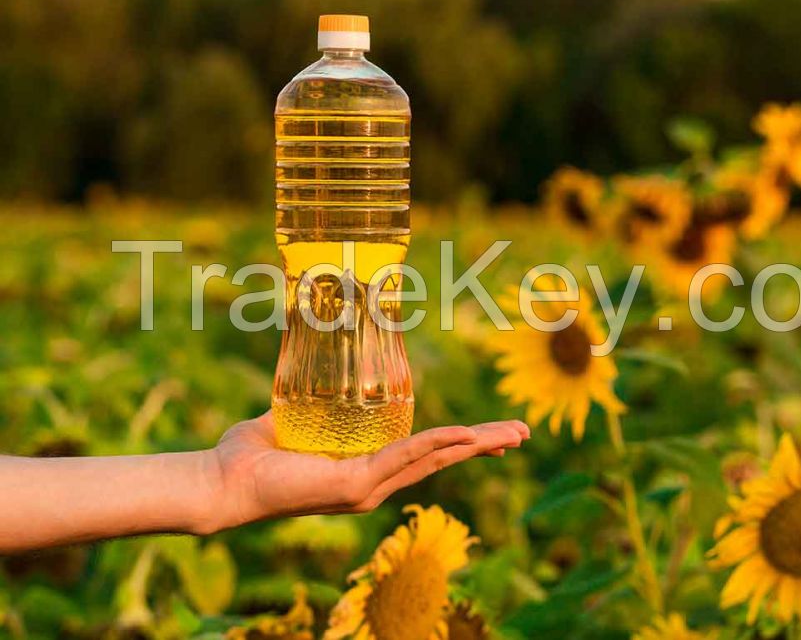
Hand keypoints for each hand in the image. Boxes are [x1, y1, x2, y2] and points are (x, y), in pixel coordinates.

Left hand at [207, 412, 529, 530]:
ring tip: (510, 435)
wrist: (224, 480)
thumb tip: (316, 367)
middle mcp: (374, 482)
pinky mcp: (356, 485)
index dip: (460, 442)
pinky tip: (463, 436)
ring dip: (474, 444)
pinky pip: (404, 457)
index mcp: (366, 468)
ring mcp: (368, 487)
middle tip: (521, 433)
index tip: (490, 433)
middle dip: (484, 446)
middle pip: (442, 460)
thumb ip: (312, 403)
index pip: (424, 454)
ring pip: (434, 459)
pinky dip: (435, 444)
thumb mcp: (293, 419)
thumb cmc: (252, 454)